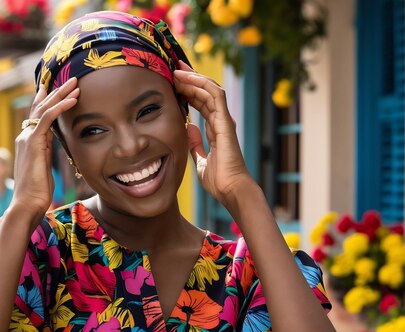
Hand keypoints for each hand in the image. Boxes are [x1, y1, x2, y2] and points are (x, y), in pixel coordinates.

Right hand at [12, 78, 79, 216]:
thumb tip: (52, 149)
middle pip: (41, 107)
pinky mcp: (33, 143)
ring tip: (76, 84)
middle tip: (72, 80)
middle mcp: (25, 137)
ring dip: (61, 94)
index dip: (46, 100)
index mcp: (28, 143)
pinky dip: (60, 107)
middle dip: (57, 92)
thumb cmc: (37, 192)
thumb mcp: (44, 169)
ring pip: (44, 108)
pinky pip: (47, 118)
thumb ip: (46, 155)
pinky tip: (72, 99)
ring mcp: (27, 138)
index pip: (37, 116)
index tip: (56, 89)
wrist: (27, 204)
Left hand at [174, 61, 251, 205]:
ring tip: (177, 69)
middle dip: (190, 78)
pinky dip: (201, 84)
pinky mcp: (226, 121)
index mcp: (216, 129)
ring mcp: (224, 120)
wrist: (231, 190)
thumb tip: (188, 129)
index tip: (174, 81)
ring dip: (193, 77)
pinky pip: (215, 95)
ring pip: (210, 89)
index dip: (189, 90)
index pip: (202, 102)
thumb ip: (194, 145)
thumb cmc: (219, 180)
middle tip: (173, 67)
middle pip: (205, 92)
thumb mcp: (200, 160)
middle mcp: (221, 121)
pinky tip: (186, 78)